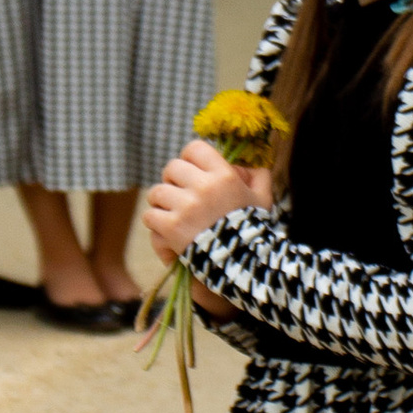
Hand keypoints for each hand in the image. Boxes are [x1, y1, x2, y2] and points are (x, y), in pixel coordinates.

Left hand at [143, 137, 269, 266]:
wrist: (243, 264)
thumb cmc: (253, 229)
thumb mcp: (262, 198)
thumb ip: (256, 175)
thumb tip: (239, 165)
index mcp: (223, 175)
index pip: (194, 148)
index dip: (189, 158)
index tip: (191, 171)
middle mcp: (203, 187)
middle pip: (171, 167)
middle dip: (172, 180)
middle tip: (179, 194)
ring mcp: (185, 207)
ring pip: (156, 192)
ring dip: (161, 202)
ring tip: (170, 212)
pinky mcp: (171, 227)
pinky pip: (149, 215)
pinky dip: (155, 223)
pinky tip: (165, 229)